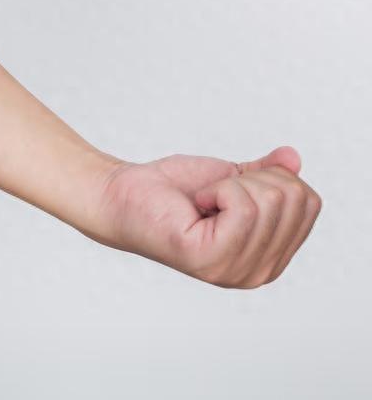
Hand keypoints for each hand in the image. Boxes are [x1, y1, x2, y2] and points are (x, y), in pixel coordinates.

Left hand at [87, 146, 321, 287]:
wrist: (123, 192)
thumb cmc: (173, 189)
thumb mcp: (231, 177)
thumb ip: (267, 174)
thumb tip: (293, 158)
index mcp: (272, 258)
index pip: (309, 203)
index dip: (271, 178)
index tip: (232, 188)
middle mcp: (259, 274)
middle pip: (292, 198)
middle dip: (250, 179)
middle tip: (212, 193)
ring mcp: (235, 272)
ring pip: (267, 199)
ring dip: (229, 185)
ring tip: (201, 201)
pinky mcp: (210, 260)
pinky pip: (241, 206)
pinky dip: (216, 190)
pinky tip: (195, 204)